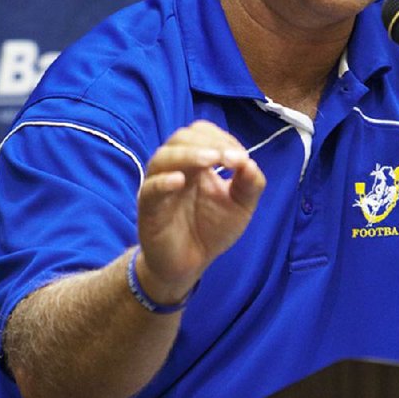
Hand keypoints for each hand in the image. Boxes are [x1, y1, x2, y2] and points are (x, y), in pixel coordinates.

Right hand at [135, 121, 265, 302]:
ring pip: (163, 157)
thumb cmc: (212, 229)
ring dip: (188, 154)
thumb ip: (250, 184)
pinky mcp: (148, 207)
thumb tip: (250, 161)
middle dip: (208, 143)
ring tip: (211, 160)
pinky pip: (150, 188)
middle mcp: (175, 167)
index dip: (221, 138)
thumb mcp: (240, 206)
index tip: (241, 157)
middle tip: (230, 158)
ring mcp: (159, 185)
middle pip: (181, 138)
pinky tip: (180, 181)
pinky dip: (163, 182)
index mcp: (196, 162)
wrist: (189, 264)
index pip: (201, 133)